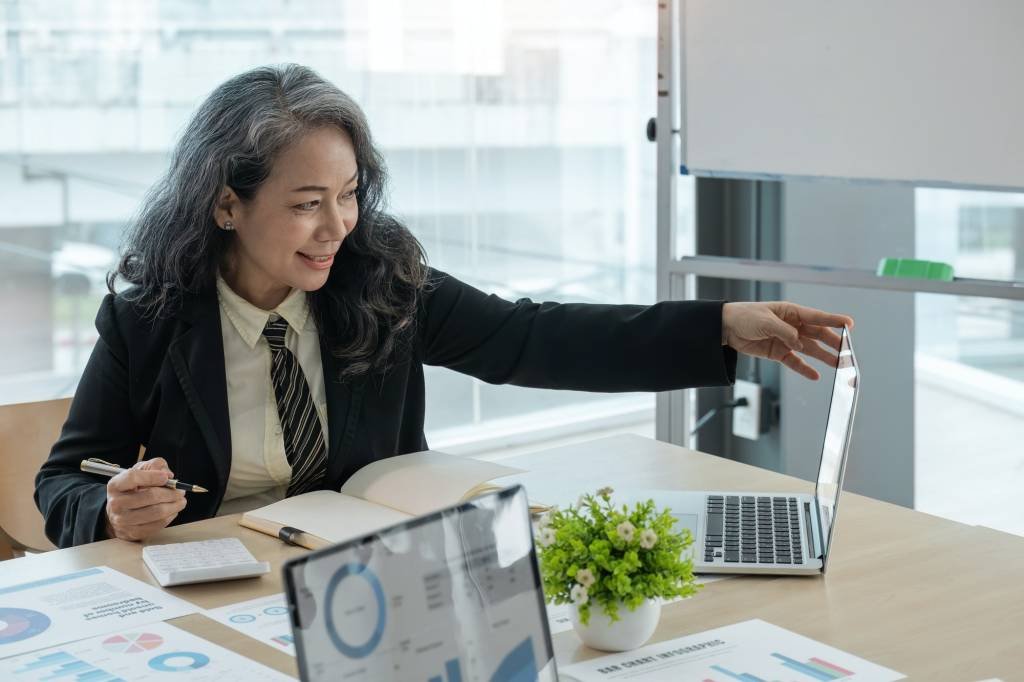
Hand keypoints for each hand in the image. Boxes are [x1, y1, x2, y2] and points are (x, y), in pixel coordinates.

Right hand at [104, 457, 186, 541]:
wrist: (120, 512)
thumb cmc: (133, 488)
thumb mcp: (141, 471)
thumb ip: (155, 466)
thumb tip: (168, 475)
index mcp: (116, 485)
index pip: (133, 477)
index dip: (152, 476)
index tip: (166, 477)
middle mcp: (116, 503)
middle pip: (150, 496)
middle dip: (171, 493)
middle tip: (181, 491)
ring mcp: (123, 520)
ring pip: (157, 512)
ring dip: (174, 505)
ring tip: (181, 501)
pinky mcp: (132, 532)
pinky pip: (158, 524)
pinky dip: (170, 516)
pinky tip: (173, 511)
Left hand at [721, 301, 853, 380]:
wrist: (726, 328)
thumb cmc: (745, 316)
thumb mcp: (765, 321)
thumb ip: (784, 332)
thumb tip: (799, 343)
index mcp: (791, 312)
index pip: (817, 316)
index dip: (834, 320)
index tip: (850, 324)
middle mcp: (793, 326)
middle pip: (817, 335)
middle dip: (833, 343)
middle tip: (847, 352)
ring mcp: (787, 340)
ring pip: (810, 350)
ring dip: (824, 357)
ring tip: (839, 365)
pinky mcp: (778, 353)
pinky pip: (795, 362)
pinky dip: (804, 369)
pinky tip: (815, 375)